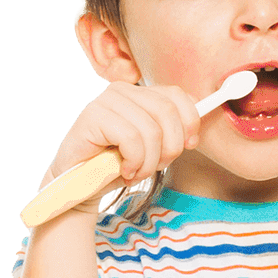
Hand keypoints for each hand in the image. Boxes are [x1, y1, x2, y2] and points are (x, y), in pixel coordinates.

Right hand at [36, 80, 213, 196]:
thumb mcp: (153, 147)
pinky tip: (124, 170)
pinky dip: (134, 162)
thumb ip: (172, 130)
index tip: (189, 145)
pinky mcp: (92, 117)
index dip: (190, 121)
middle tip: (155, 166)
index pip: (177, 95)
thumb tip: (197, 124)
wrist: (80, 187)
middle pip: (167, 112)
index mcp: (139, 93)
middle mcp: (122, 90)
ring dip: (148, 162)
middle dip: (169, 147)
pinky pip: (132, 139)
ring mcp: (105, 101)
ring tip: (136, 172)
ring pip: (151, 130)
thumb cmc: (117, 166)